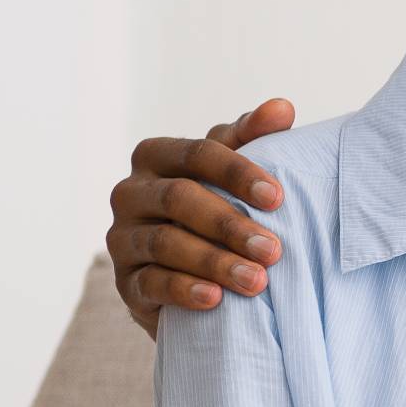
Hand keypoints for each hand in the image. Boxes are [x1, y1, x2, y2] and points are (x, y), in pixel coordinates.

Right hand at [106, 99, 296, 336]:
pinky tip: (215, 299)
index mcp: (156, 157)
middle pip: (180, 198)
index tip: (277, 197)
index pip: (197, 153)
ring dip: (214, 262)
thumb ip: (252, 138)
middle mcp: (131, 192)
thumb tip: (283, 107)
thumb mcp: (231, 173)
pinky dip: (184, 290)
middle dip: (230, 224)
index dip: (238, 172)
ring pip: (165, 242)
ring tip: (256, 280)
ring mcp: (122, 237)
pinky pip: (151, 283)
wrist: (188, 274)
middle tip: (274, 250)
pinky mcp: (125, 281)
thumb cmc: (216, 208)